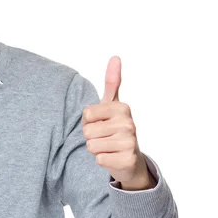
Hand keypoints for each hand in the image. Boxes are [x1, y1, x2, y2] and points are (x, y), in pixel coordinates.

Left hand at [82, 56, 153, 188]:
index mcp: (122, 108)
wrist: (130, 158)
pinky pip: (99, 159)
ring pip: (91, 146)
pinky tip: (113, 157)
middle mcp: (129, 124)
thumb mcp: (112, 104)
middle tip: (105, 137)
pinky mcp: (127, 160)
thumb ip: (112, 82)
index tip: (102, 123)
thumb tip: (115, 56)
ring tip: (109, 146)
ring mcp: (130, 142)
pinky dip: (102, 160)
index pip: (86, 114)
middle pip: (87, 131)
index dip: (89, 121)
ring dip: (97, 148)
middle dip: (92, 136)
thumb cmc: (116, 128)